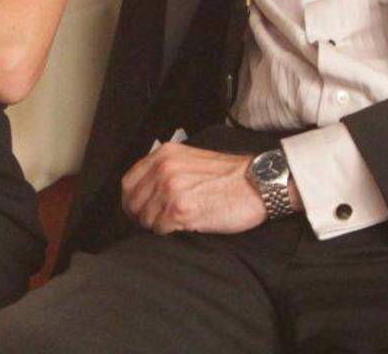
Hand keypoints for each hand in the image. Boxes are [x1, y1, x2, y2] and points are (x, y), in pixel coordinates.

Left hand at [120, 143, 272, 234]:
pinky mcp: (181, 210)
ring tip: (175, 224)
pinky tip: (184, 227)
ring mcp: (171, 189)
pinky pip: (160, 229)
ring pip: (145, 218)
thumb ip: (166, 169)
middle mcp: (163, 169)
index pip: (128, 182)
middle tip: (157, 223)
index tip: (139, 211)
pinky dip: (168, 233)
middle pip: (133, 202)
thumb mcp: (190, 160)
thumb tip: (146, 191)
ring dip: (157, 226)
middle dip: (142, 216)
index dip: (132, 201)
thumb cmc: (229, 175)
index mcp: (164, 154)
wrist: (258, 182)